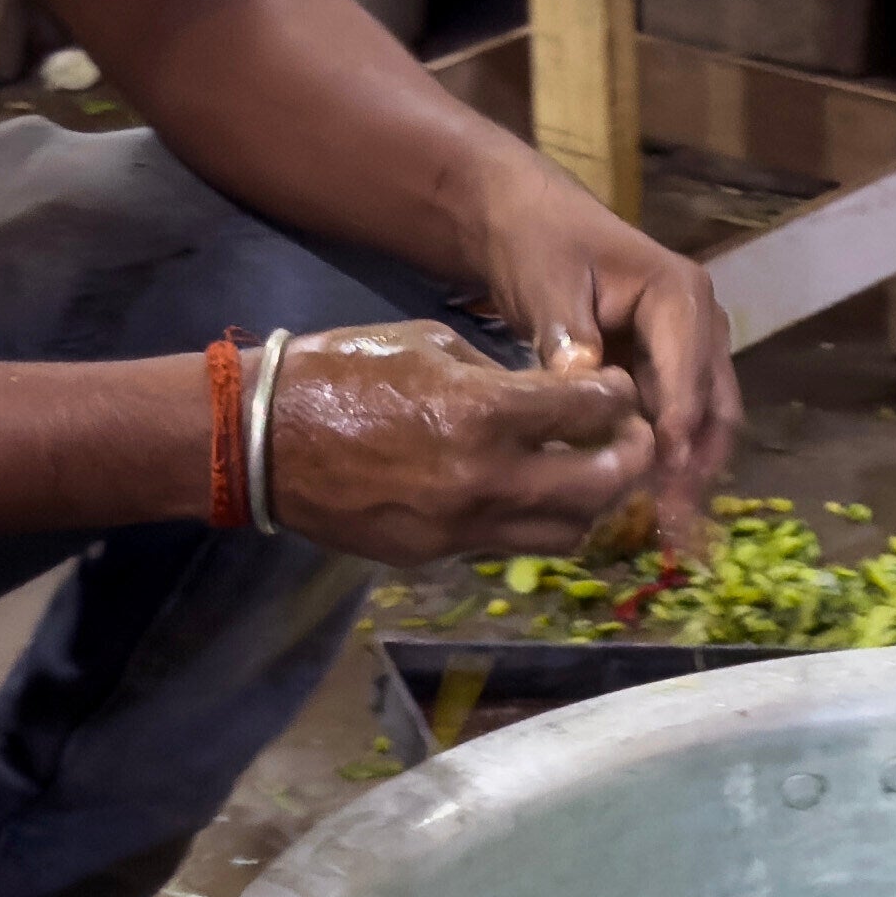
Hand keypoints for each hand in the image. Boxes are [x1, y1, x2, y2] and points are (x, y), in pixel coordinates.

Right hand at [255, 316, 665, 565]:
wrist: (262, 439)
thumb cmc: (341, 371)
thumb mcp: (429, 343)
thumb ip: (496, 373)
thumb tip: (542, 395)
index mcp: (484, 410)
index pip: (591, 409)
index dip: (619, 397)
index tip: (620, 389)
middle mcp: (487, 477)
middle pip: (602, 484)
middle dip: (631, 458)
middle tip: (633, 438)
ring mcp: (463, 524)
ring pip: (567, 530)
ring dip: (593, 502)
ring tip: (591, 472)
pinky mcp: (439, 553)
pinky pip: (511, 543)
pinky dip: (538, 521)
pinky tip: (535, 494)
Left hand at [479, 195, 741, 539]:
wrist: (527, 219)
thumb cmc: (538, 243)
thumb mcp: (547, 285)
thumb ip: (569, 337)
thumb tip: (585, 390)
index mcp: (681, 297)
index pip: (690, 380)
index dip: (677, 439)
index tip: (660, 488)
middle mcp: (700, 323)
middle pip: (716, 408)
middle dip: (697, 467)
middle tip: (671, 523)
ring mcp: (688, 347)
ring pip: (705, 420)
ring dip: (688, 470)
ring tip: (665, 522)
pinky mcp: (666, 367)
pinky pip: (677, 418)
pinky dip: (668, 456)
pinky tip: (644, 495)